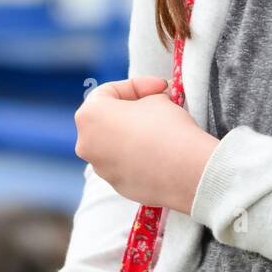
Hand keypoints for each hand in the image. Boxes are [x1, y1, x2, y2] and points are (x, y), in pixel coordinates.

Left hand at [74, 76, 218, 211]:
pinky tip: (162, 152)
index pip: (109, 91)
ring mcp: (101, 169)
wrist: (185, 170)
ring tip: (161, 130)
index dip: (138, 85)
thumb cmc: (167, 127)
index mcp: (89, 116)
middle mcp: (86, 144)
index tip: (162, 87)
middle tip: (159, 104)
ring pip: (115, 143)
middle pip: (108, 119)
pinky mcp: (118, 186)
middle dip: (133, 109)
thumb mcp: (156, 98)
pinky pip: (126, 164)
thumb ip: (143, 99)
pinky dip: (139, 156)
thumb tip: (146, 106)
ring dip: (134, 133)